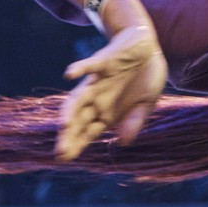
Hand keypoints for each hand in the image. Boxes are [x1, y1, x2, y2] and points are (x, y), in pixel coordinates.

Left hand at [56, 24, 166, 160]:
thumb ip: (135, 121)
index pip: (87, 132)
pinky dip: (80, 69)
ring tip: (63, 125)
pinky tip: (69, 74)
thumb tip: (123, 142)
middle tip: (60, 152)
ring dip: (70, 110)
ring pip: (79, 97)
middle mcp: (97, 99)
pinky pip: (90, 66)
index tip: (65, 158)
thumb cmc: (146, 78)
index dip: (76, 144)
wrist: (147, 48)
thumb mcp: (147, 103)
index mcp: (107, 113)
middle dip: (69, 135)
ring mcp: (98, 81)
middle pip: (78, 120)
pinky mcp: (104, 61)